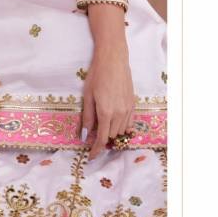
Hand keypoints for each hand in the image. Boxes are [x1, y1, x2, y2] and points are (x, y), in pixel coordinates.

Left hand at [81, 41, 135, 159]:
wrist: (113, 60)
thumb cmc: (97, 75)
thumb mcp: (87, 96)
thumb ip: (87, 117)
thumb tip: (83, 136)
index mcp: (106, 112)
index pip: (102, 139)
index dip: (96, 150)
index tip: (91, 156)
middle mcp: (120, 114)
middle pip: (111, 136)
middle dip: (102, 137)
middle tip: (93, 131)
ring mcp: (128, 109)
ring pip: (121, 131)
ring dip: (112, 131)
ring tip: (103, 123)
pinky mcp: (133, 104)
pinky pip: (129, 123)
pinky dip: (122, 126)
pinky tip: (114, 119)